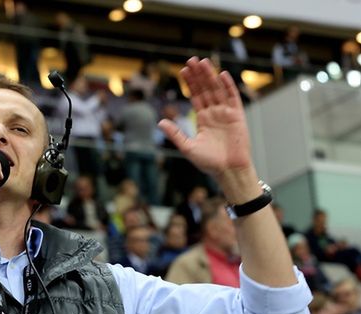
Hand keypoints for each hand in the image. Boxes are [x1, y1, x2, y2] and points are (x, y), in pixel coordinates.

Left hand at [158, 57, 259, 201]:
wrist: (228, 170)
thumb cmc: (209, 162)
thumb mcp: (187, 147)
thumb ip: (175, 134)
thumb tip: (159, 122)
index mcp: (202, 119)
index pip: (195, 96)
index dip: (189, 83)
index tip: (183, 70)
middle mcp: (214, 113)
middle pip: (205, 89)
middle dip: (199, 75)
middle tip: (192, 59)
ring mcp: (226, 113)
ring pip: (217, 90)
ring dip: (210, 76)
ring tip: (203, 62)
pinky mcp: (237, 116)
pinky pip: (232, 98)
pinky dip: (227, 86)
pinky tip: (221, 74)